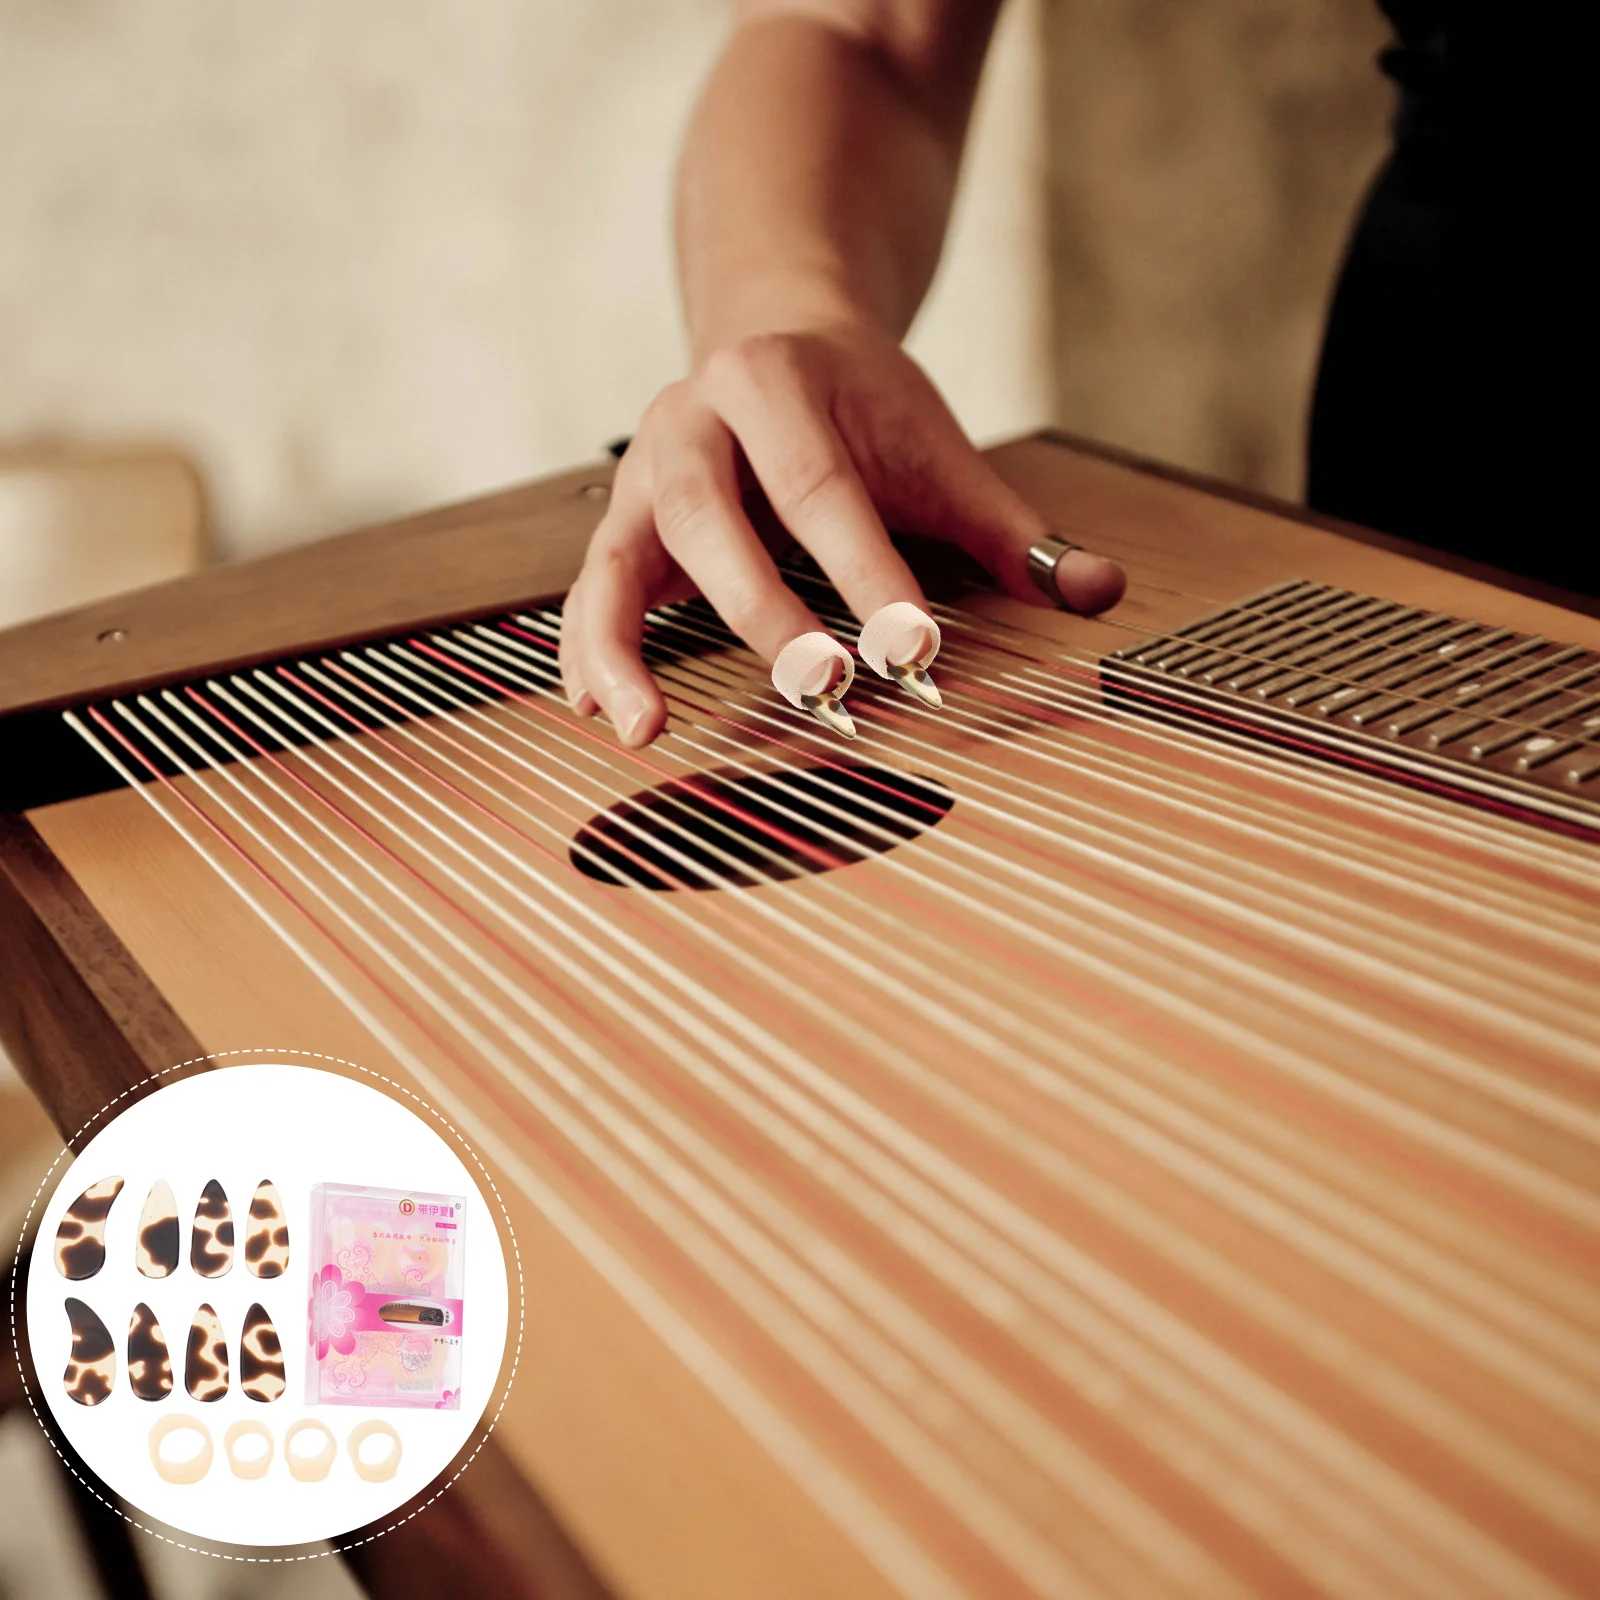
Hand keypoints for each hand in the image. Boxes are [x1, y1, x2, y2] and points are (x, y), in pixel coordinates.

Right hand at [559, 316, 1124, 744]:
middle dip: (764, 611)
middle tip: (818, 691)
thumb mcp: (933, 447)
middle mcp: (692, 418)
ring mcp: (642, 472)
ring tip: (647, 732)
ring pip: (621, 557)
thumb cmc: (859, 404)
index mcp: (775, 381)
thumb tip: (1098, 594)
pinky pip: (588, 590)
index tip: (915, 650)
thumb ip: (1008, 528)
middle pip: (713, 517)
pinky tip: (600, 713)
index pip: (823, 488)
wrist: (772, 332)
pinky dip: (587, 652)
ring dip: (626, 648)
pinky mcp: (621, 524)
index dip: (867, 572)